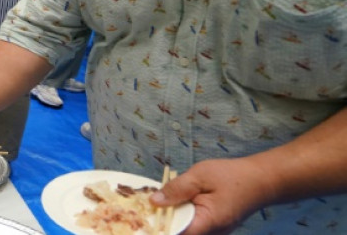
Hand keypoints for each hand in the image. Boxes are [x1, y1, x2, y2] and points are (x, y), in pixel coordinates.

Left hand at [151, 158, 277, 234]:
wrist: (263, 180)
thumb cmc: (233, 176)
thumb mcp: (200, 176)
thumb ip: (177, 189)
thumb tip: (154, 201)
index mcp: (207, 223)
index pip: (177, 233)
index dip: (158, 228)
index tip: (142, 219)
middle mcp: (212, 233)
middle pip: (181, 233)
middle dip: (162, 223)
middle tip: (144, 210)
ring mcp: (215, 231)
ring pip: (187, 230)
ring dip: (172, 220)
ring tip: (156, 206)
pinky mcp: (216, 226)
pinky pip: (195, 225)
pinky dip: (183, 217)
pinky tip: (173, 205)